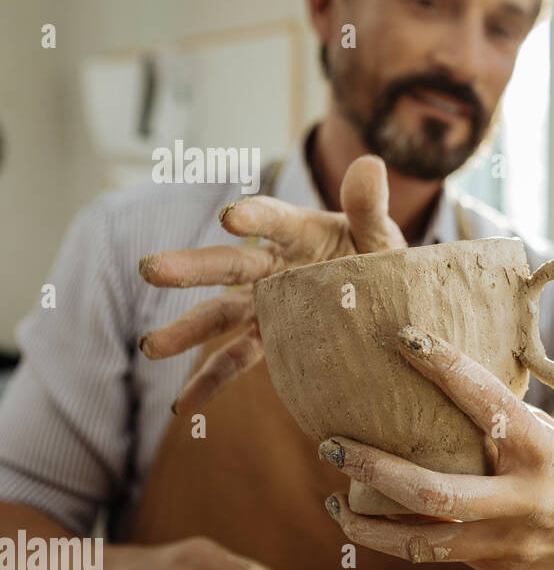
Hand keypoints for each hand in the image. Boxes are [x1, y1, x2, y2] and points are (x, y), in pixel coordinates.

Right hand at [136, 155, 406, 414]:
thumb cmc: (381, 260)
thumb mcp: (381, 236)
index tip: (230, 217)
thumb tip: (370, 164)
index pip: (276, 221)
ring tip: (152, 346)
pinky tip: (182, 405)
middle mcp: (276, 267)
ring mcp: (268, 303)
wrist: (386, 301)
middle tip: (150, 269)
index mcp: (303, 233)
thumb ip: (370, 207)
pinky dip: (211, 381)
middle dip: (191, 268)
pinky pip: (238, 359)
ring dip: (188, 330)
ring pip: (222, 314)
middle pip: (231, 265)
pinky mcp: (271, 336)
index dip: (255, 216)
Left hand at [317, 325, 553, 569]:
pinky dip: (399, 540)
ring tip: (334, 502)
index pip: (485, 398)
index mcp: (542, 449)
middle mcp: (525, 497)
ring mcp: (510, 541)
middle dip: (372, 469)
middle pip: (432, 491)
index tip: (402, 338)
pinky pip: (438, 555)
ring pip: (422, 540)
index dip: (442, 365)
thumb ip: (507, 426)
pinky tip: (372, 526)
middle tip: (329, 445)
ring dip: (368, 524)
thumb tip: (447, 388)